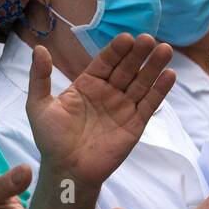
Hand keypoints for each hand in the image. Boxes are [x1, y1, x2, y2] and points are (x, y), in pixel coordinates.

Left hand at [25, 33, 175, 189]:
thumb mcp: (39, 105)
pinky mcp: (135, 124)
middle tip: (148, 40)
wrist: (66, 170)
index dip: (116, 50)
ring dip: (153, 67)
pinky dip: (160, 90)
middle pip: (127, 68)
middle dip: (138, 54)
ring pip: (141, 82)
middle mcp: (108, 92)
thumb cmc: (51, 139)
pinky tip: (169, 75)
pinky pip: (149, 104)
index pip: (105, 61)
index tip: (126, 38)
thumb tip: (39, 48)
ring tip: (165, 50)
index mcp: (87, 84)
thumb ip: (40, 77)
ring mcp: (123, 107)